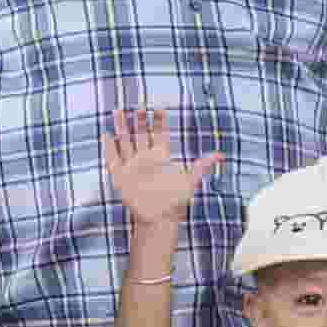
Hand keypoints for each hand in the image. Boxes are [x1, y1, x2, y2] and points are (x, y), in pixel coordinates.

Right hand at [102, 105, 218, 236]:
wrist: (159, 219)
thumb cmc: (175, 202)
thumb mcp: (190, 181)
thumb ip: (202, 166)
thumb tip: (220, 155)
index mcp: (161, 157)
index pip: (159, 134)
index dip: (159, 121)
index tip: (159, 108)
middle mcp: (146, 158)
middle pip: (140, 133)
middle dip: (139, 120)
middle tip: (138, 106)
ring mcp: (132, 166)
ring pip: (125, 141)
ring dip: (121, 127)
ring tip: (117, 111)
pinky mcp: (120, 177)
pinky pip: (112, 159)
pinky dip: (109, 148)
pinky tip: (106, 135)